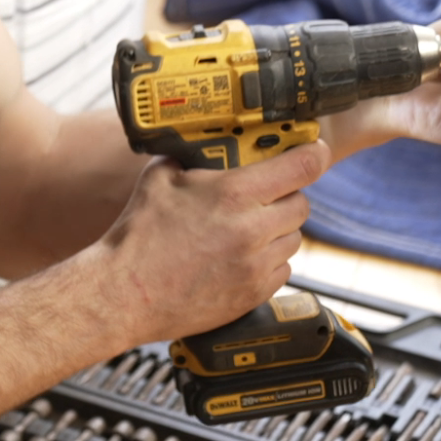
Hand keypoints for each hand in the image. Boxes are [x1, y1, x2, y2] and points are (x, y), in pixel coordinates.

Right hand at [96, 142, 327, 345]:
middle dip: (286, 196)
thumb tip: (204, 145)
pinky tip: (241, 259)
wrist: (124, 293)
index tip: (315, 151)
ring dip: (278, 231)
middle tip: (262, 198)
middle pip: (301, 204)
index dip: (314, 155)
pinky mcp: (254, 295)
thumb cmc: (138, 237)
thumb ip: (190, 157)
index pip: (301, 168)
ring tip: (246, 231)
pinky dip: (269, 262)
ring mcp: (256, 266)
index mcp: (233, 194)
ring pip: (294, 239)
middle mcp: (252, 230)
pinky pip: (282, 270)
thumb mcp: (159, 179)